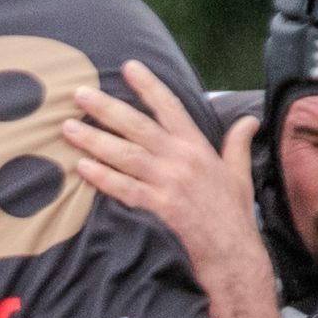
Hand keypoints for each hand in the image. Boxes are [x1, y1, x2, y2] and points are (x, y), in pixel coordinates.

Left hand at [66, 61, 268, 298]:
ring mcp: (168, 182)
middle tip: (79, 94)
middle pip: (137, 126)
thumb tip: (249, 120)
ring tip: (68, 128)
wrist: (232, 250)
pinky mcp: (159, 207)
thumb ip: (238, 143)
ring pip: (125, 154)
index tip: (128, 67)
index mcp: (197, 146)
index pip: (170, 107)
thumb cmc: (232, 213)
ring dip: (94, 140)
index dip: (148, 85)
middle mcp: (180, 159)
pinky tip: (81, 167)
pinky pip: (125, 188)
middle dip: (106, 108)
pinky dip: (102, 178)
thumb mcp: (239, 172)